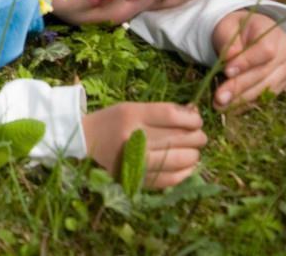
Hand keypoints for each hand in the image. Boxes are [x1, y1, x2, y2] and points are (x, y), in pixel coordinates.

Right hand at [82, 102, 206, 189]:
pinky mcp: (135, 177)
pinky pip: (170, 179)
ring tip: (194, 151)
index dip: (192, 119)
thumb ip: (162, 111)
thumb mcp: (133, 107)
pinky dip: (185, 172)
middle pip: (178, 137)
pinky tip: (188, 166)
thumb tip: (195, 115)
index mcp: (131, 115)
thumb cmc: (113, 120)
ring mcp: (134, 160)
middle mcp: (132, 137)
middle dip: (197, 137)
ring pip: (178, 159)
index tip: (197, 121)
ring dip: (194, 155)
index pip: (172, 116)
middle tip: (199, 137)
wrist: (85, 140)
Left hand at [211, 8, 285, 111]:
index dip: (247, 62)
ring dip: (242, 100)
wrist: (249, 35)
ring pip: (265, 89)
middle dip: (240, 87)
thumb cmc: (237, 29)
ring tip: (220, 106)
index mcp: (275, 35)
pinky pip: (265, 98)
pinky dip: (247, 104)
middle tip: (219, 97)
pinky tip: (231, 108)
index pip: (266, 50)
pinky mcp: (280, 86)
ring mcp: (285, 72)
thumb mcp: (228, 27)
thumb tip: (230, 57)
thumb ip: (228, 41)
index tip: (227, 71)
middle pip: (265, 74)